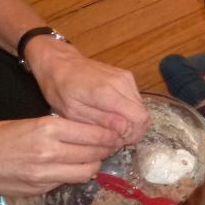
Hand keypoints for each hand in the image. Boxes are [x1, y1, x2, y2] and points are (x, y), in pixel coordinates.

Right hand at [0, 116, 120, 196]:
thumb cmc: (1, 136)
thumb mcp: (33, 122)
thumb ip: (63, 128)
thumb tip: (94, 132)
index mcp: (49, 129)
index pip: (94, 134)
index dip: (110, 135)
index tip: (117, 133)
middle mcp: (50, 152)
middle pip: (95, 153)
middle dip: (107, 149)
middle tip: (111, 145)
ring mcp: (45, 174)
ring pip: (87, 171)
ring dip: (95, 164)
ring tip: (94, 157)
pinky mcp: (41, 188)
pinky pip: (69, 181)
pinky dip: (76, 174)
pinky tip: (74, 167)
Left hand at [25, 37, 147, 141]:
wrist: (61, 64)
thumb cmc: (60, 89)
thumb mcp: (73, 112)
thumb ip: (100, 122)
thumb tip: (124, 131)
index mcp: (106, 92)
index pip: (139, 117)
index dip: (132, 134)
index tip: (116, 141)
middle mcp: (122, 83)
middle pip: (143, 115)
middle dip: (131, 131)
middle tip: (112, 137)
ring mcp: (127, 78)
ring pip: (141, 109)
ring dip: (130, 122)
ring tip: (110, 126)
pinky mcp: (128, 77)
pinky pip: (136, 101)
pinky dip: (128, 112)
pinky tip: (112, 114)